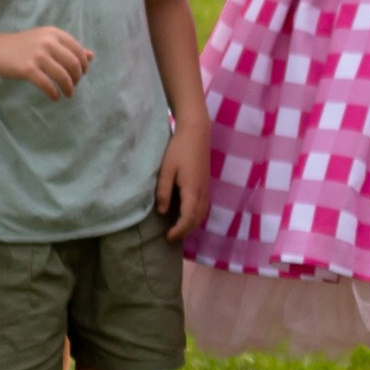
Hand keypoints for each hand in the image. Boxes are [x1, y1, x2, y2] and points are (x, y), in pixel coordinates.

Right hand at [0, 25, 91, 99]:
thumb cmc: (24, 46)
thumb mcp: (47, 41)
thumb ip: (68, 47)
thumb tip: (91, 56)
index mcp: (54, 33)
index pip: (78, 50)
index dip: (83, 65)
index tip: (82, 74)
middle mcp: (48, 42)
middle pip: (74, 64)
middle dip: (77, 78)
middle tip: (74, 86)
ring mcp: (37, 55)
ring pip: (63, 76)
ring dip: (69, 88)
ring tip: (68, 94)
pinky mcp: (28, 69)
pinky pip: (47, 85)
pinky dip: (54, 94)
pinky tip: (55, 97)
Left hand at [156, 113, 210, 241]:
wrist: (196, 132)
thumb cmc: (178, 149)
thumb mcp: (166, 170)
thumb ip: (164, 192)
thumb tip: (162, 212)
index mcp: (192, 191)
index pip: (188, 219)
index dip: (178, 230)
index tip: (167, 237)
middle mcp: (202, 193)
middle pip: (197, 220)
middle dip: (185, 231)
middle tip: (171, 236)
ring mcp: (206, 189)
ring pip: (202, 214)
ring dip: (191, 225)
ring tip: (178, 229)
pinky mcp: (206, 184)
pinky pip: (203, 207)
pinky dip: (195, 216)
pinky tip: (186, 215)